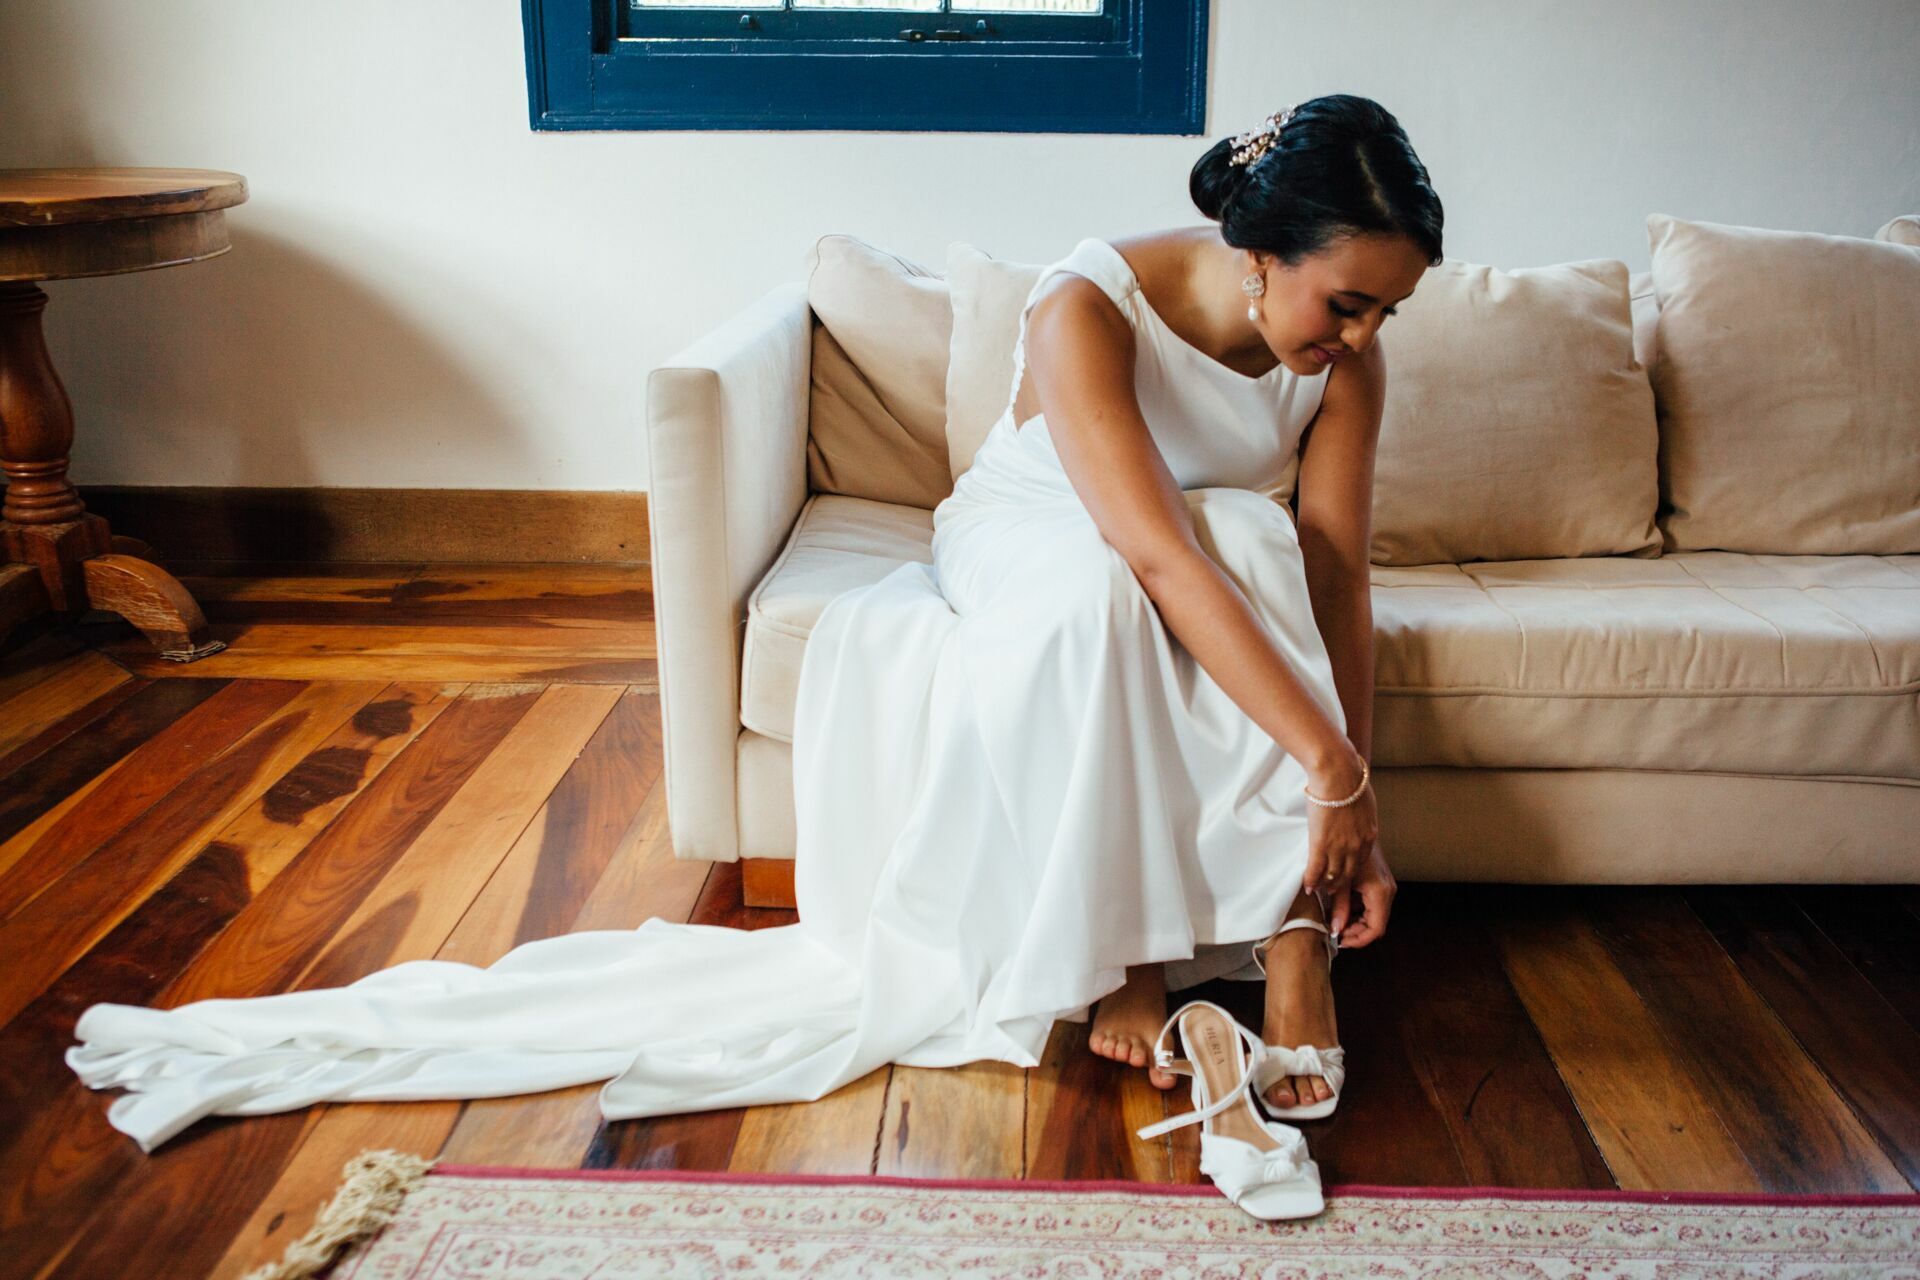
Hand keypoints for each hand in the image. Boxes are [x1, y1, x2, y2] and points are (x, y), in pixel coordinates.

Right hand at [1300, 747, 1375, 905]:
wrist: (1338, 774)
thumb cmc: (1349, 779)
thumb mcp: (1363, 800)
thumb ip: (1360, 813)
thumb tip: (1354, 811)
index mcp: (1369, 835)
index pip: (1361, 862)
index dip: (1352, 872)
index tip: (1346, 877)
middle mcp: (1356, 846)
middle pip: (1349, 873)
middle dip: (1341, 885)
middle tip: (1333, 891)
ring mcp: (1339, 846)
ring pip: (1333, 875)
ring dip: (1326, 885)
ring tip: (1319, 890)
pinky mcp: (1321, 843)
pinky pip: (1316, 869)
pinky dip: (1311, 880)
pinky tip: (1307, 887)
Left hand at [1326, 838, 1395, 947]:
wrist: (1352, 821)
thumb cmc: (1345, 847)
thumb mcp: (1340, 881)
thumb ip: (1339, 906)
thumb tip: (1335, 929)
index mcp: (1380, 892)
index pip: (1375, 929)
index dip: (1358, 939)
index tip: (1341, 940)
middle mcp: (1387, 890)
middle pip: (1375, 924)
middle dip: (1356, 931)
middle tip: (1336, 932)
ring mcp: (1384, 884)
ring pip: (1373, 914)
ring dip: (1356, 920)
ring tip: (1335, 920)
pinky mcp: (1379, 879)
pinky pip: (1371, 902)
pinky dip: (1357, 908)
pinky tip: (1341, 905)